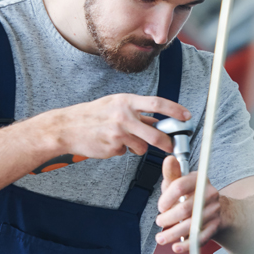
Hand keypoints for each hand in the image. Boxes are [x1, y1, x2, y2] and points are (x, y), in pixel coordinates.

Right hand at [38, 94, 189, 158]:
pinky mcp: (112, 147)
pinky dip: (122, 150)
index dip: (175, 110)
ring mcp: (118, 132)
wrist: (66, 127)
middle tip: (171, 147)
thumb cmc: (92, 115)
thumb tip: (158, 120)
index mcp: (126, 101)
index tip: (186, 116)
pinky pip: (126, 152)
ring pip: (142, 147)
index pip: (157, 103)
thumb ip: (137, 112)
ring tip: (123, 140)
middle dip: (166, 143)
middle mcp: (123, 115)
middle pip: (156, 134)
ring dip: (137, 147)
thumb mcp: (115, 106)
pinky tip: (109, 143)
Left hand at [156, 155, 229, 251]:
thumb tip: (168, 160)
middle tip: (160, 221)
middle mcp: (209, 194)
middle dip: (167, 219)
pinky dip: (187, 244)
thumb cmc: (192, 195)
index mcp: (199, 179)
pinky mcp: (215, 226)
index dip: (166, 199)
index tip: (161, 206)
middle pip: (185, 208)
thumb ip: (171, 174)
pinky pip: (201, 237)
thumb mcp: (180, 182)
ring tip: (161, 238)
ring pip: (191, 225)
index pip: (181, 186)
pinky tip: (177, 247)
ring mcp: (214, 211)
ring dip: (173, 234)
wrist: (217, 209)